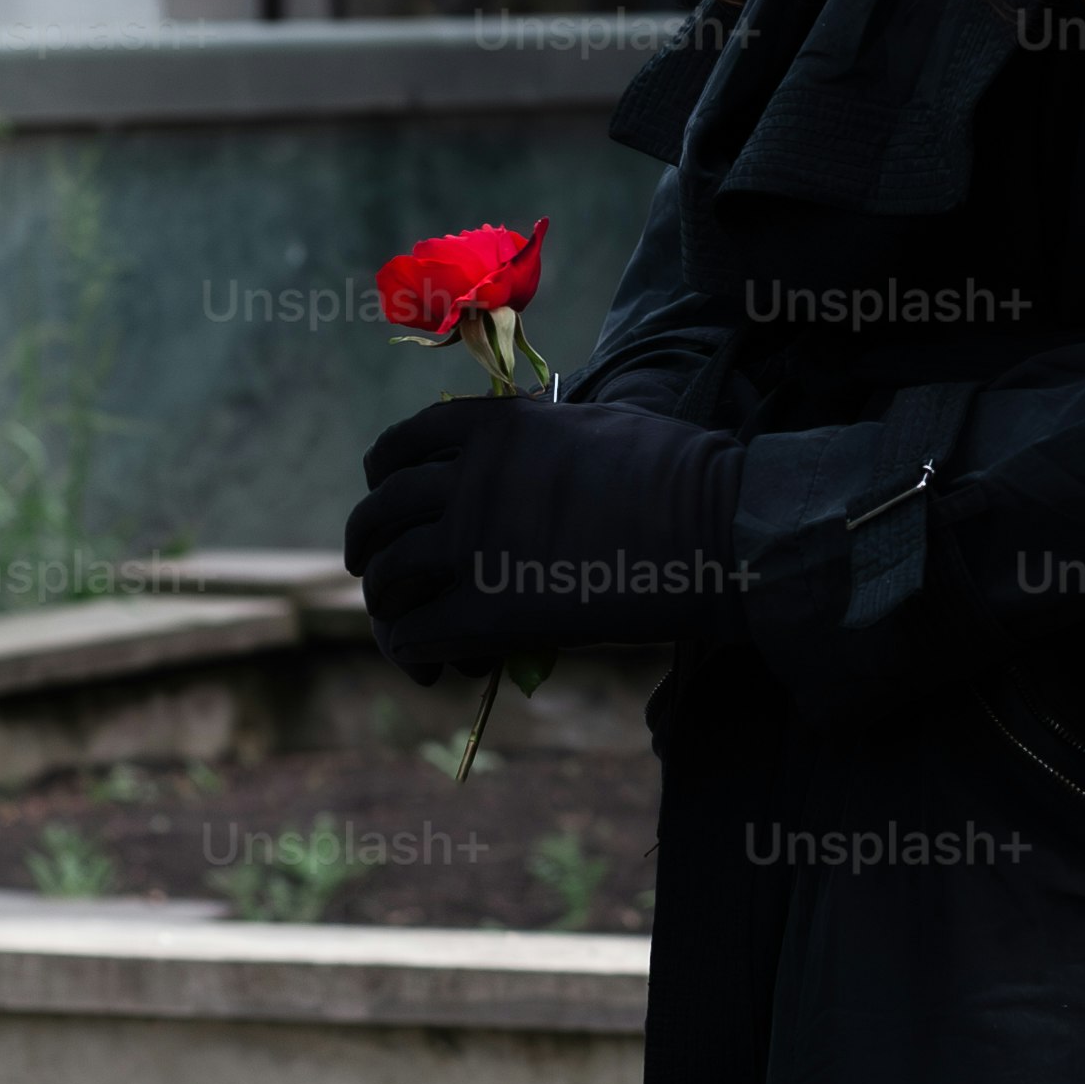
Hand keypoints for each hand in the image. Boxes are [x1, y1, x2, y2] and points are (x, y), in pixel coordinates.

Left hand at [342, 395, 748, 679]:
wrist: (716, 532)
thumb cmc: (680, 475)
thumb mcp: (594, 423)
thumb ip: (539, 439)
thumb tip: (523, 458)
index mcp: (495, 428)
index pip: (401, 446)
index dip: (382, 474)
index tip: (382, 491)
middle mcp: (469, 480)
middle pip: (382, 512)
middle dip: (368, 542)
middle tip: (372, 567)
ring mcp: (473, 546)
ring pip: (390, 576)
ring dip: (386, 602)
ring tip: (400, 622)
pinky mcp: (489, 613)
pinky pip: (415, 632)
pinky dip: (407, 648)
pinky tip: (424, 660)